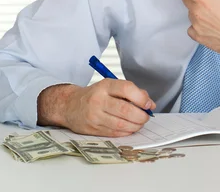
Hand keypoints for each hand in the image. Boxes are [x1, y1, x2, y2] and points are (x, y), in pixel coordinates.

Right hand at [37, 80, 156, 136]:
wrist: (69, 105)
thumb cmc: (95, 94)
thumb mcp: (110, 86)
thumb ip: (130, 91)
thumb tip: (149, 103)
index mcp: (105, 85)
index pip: (126, 89)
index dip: (141, 98)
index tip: (149, 104)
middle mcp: (99, 100)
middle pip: (125, 110)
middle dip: (141, 115)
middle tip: (146, 116)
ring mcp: (95, 116)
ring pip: (121, 124)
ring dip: (135, 125)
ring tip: (140, 123)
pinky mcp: (93, 129)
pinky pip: (115, 133)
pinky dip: (126, 132)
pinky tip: (130, 128)